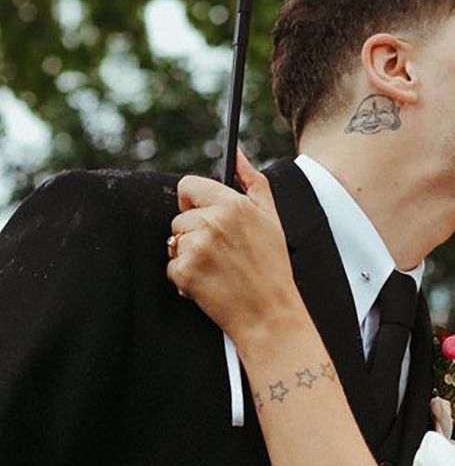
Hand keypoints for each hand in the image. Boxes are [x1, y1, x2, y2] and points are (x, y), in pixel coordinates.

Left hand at [166, 149, 307, 354]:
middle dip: (195, 233)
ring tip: (218, 268)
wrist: (269, 311)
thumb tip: (238, 153)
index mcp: (234, 204)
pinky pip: (172, 265)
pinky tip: (209, 282)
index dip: (192, 200)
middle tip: (222, 252)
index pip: (189, 185)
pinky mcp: (184, 271)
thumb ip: (252, 179)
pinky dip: (185, 277)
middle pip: (180, 217)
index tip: (200, 212)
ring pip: (175, 241)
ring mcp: (196, 247)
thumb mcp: (271, 216)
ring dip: (190, 256)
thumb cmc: (272, 264)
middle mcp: (212, 222)